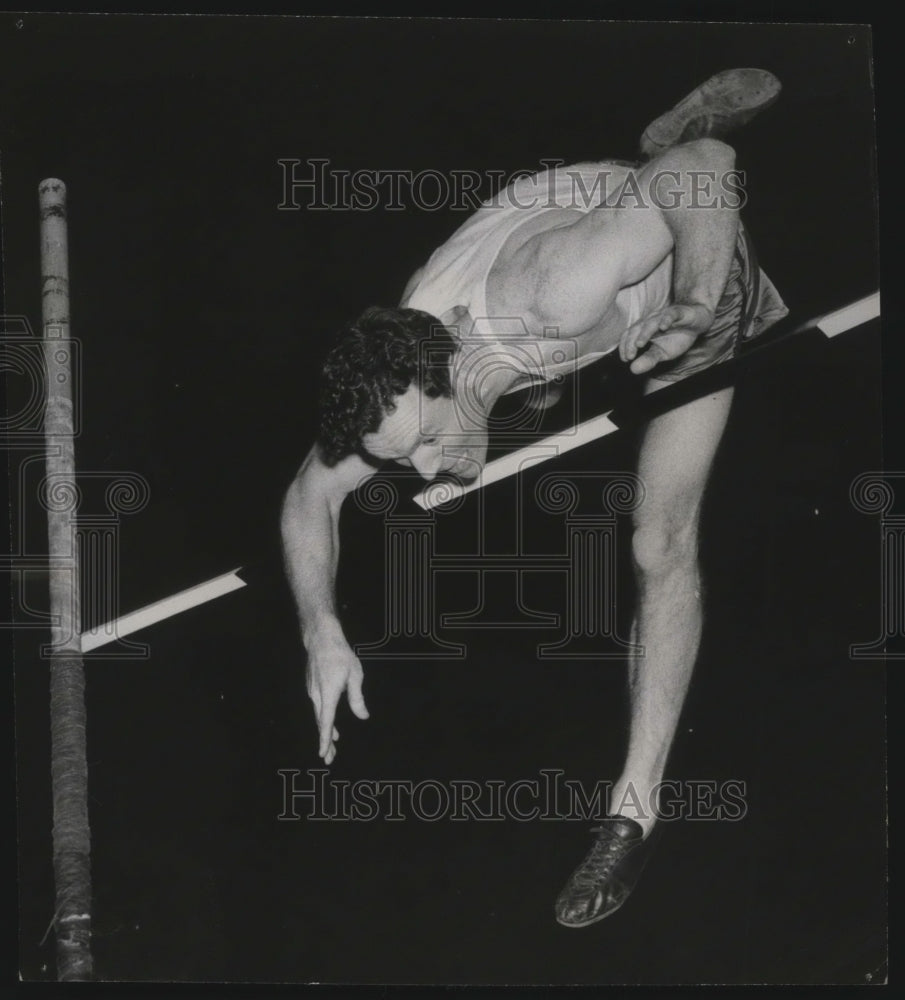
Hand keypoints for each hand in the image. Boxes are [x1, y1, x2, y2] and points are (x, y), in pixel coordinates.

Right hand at [305, 626, 368, 764]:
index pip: (325, 721)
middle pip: (320, 723)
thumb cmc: (340, 654)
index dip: (324, 739)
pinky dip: (323, 718)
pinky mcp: (312, 686)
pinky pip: (318, 707)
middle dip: (325, 742)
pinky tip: (329, 722)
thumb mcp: (355, 675)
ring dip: (324, 730)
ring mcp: (312, 690)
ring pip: (318, 715)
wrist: (321, 638)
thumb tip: (363, 716)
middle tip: (329, 759)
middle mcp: (317, 694)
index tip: (323, 754)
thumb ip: (357, 698)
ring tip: (332, 745)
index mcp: (328, 693)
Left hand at [619, 303, 714, 375]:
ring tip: (640, 344)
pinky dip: (666, 320)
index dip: (625, 346)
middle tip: (630, 356)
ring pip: (651, 322)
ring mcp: (663, 316)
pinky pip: (670, 314)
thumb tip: (633, 369)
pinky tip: (663, 327)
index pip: (629, 336)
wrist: (697, 322)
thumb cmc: (677, 337)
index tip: (625, 359)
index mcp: (644, 330)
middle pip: (637, 329)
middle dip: (631, 342)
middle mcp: (650, 321)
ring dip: (644, 333)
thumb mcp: (663, 353)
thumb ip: (649, 360)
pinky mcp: (677, 312)